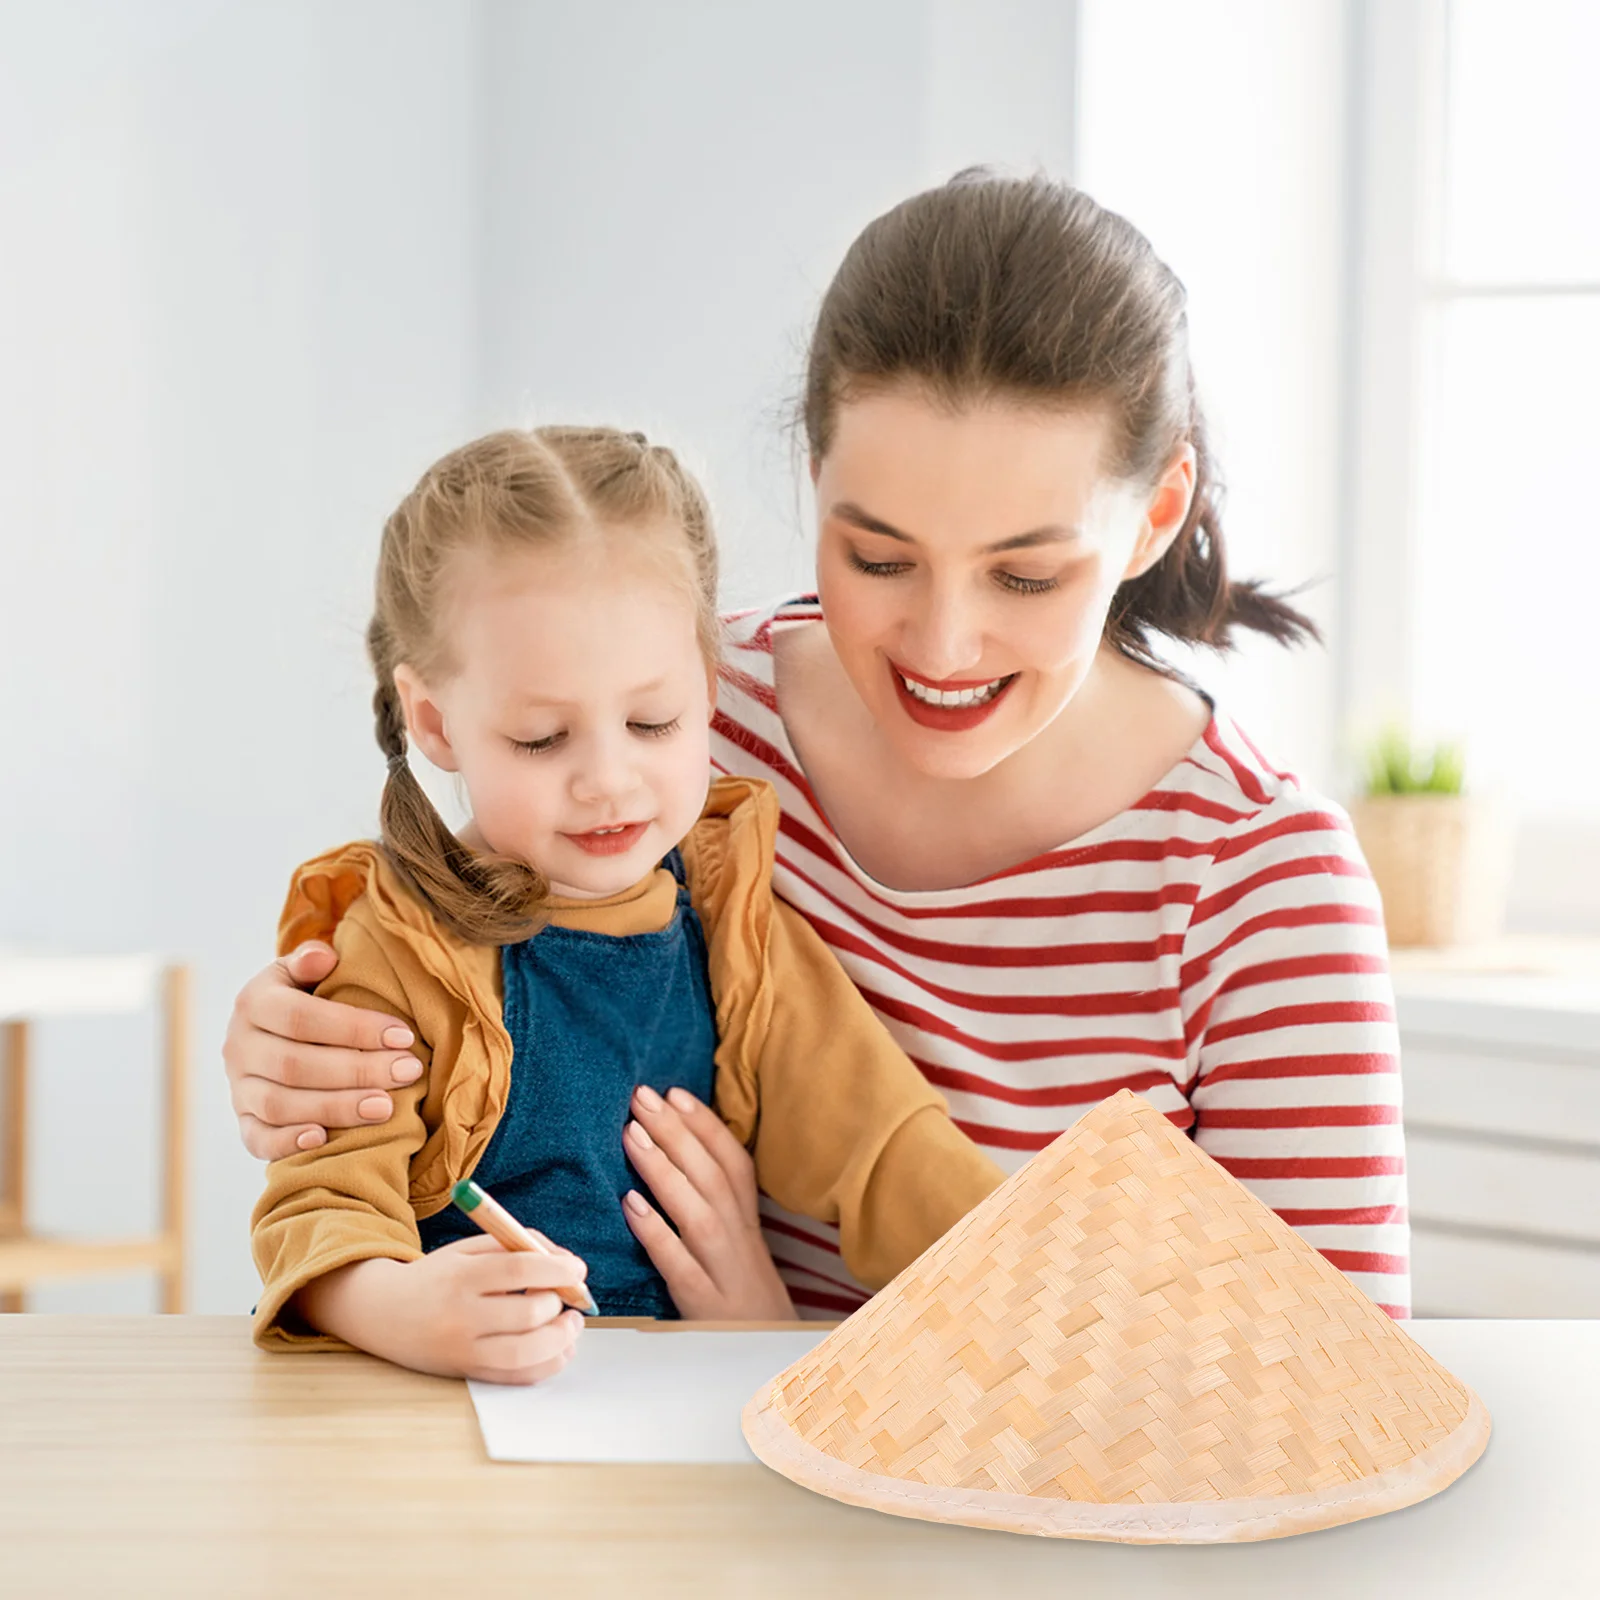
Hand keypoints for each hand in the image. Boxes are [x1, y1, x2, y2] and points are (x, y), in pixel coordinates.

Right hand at [224, 942, 425, 1159]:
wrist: (271, 1029)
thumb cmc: (305, 996)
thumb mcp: (303, 971)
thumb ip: (310, 961)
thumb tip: (324, 957)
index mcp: (253, 1002)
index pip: (302, 1018)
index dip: (354, 1028)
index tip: (404, 1036)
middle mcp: (239, 1046)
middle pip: (294, 1065)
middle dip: (357, 1071)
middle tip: (407, 1072)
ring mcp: (238, 1087)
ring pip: (279, 1105)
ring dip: (336, 1108)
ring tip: (385, 1107)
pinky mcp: (243, 1120)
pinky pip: (257, 1138)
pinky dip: (288, 1143)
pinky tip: (323, 1139)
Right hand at [295, 1235, 587, 1383]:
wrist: (383, 1312)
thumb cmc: (438, 1275)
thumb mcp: (469, 1248)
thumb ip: (517, 1246)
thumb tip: (566, 1262)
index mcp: (462, 1276)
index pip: (520, 1270)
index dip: (558, 1268)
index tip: (578, 1268)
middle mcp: (462, 1317)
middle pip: (528, 1315)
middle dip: (559, 1303)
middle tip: (568, 1295)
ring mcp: (463, 1351)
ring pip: (526, 1354)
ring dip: (561, 1338)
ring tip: (571, 1323)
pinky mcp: (467, 1374)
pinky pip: (516, 1378)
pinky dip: (547, 1365)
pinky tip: (560, 1348)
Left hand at [621, 1086, 795, 1320]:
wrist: (768, 1353)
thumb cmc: (740, 1287)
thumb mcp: (738, 1240)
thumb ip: (714, 1200)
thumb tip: (676, 1148)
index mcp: (747, 1219)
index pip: (732, 1161)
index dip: (705, 1124)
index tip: (674, 1092)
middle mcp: (740, 1237)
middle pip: (711, 1176)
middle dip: (676, 1132)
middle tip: (640, 1096)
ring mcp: (723, 1269)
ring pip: (696, 1211)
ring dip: (663, 1170)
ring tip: (631, 1134)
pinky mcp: (704, 1302)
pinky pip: (678, 1262)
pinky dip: (657, 1231)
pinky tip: (630, 1205)